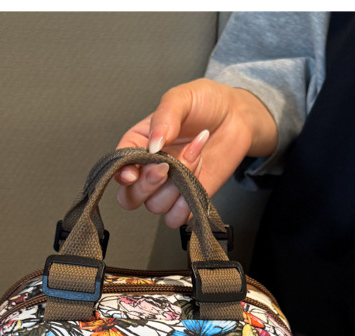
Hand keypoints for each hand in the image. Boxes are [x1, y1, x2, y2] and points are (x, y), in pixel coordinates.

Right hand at [114, 78, 277, 226]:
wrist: (236, 117)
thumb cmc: (206, 103)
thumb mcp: (181, 98)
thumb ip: (165, 117)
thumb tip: (154, 143)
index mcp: (139, 143)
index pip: (118, 167)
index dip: (122, 174)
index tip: (134, 172)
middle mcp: (149, 169)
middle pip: (130, 197)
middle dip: (148, 185)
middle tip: (166, 165)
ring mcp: (168, 188)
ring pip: (155, 206)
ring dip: (176, 186)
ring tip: (195, 156)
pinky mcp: (188, 200)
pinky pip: (176, 218)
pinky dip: (185, 205)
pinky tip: (197, 179)